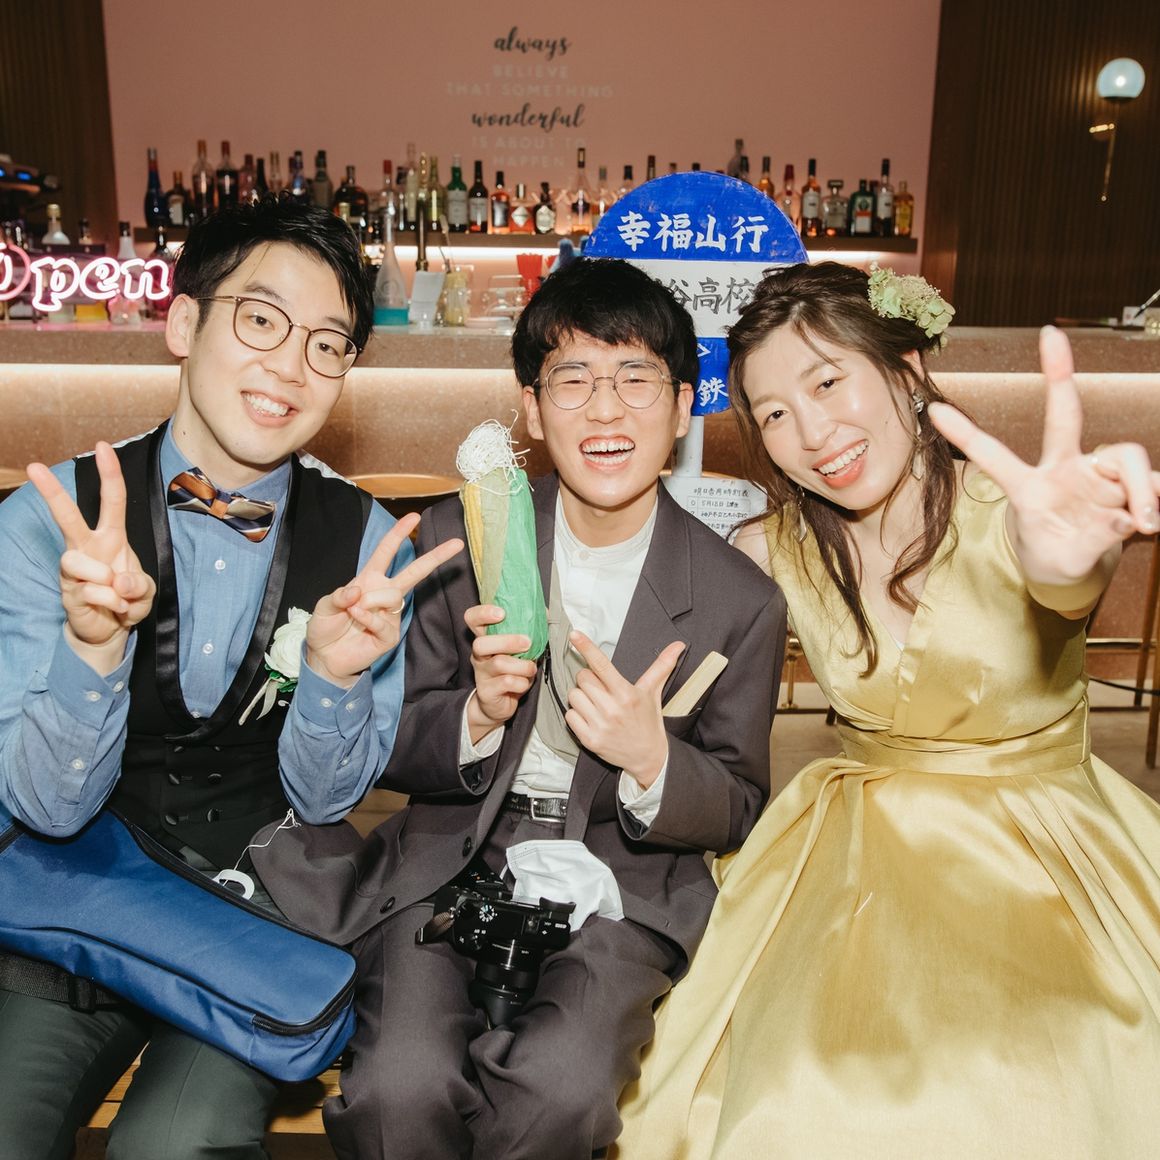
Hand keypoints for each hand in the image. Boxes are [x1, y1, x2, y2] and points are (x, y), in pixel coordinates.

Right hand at [26, 442, 155, 673]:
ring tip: (118, 595)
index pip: (112, 501)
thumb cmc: (127, 599)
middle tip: (34, 466)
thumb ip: (139, 584)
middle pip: (68, 516)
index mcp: (112, 537)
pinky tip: (113, 609)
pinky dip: (112, 603)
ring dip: (108, 581)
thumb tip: (119, 580)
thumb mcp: (146, 591)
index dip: (110, 474)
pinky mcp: (69, 591)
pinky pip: (93, 592)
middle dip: (52, 493)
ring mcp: (75, 569)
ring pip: (78, 560)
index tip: (102, 446)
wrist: (111, 631)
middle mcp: (89, 548)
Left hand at [306, 512, 462, 686]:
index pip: (386, 553)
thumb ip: (338, 596)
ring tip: (353, 610)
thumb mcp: (324, 607)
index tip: (414, 517)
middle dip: (435, 557)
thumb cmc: (326, 628)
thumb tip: (358, 590)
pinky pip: (384, 621)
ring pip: (394, 595)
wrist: (325, 658)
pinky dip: (367, 617)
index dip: (398, 534)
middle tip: (457, 543)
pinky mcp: (390, 635)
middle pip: (414, 572)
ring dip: (372, 600)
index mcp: (368, 580)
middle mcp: (383, 594)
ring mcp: (389, 615)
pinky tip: (356, 619)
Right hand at [464, 604, 537, 742]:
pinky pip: (507, 683)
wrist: (498, 704)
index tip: (502, 612)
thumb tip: (546, 613)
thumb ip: (529, 632)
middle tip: (528, 643)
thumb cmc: (511, 671)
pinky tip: (525, 683)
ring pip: (499, 664)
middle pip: (481, 643)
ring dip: (522, 665)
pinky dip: (522, 682)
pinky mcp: (486, 691)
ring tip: (531, 668)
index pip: (472, 619)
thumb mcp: (520, 650)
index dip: (483, 613)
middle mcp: (479, 655)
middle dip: (507, 641)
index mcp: (485, 638)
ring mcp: (481, 673)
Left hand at [564, 630, 684, 788]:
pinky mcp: (589, 740)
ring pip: (573, 695)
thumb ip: (662, 666)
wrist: (648, 756)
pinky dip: (576, 715)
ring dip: (582, 698)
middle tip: (602, 690)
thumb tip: (678, 644)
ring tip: (597, 705)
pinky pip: (569, 716)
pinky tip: (591, 718)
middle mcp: (612, 709)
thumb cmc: (648, 721)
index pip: (602, 665)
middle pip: (582, 678)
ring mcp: (599, 725)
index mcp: (626, 693)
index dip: (587, 647)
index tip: (574, 634)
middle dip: (589, 680)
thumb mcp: (653, 692)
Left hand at [929, 326, 1159, 593]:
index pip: (995, 457)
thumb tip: (1128, 519)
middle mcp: (1062, 470)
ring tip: (1143, 525)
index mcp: (1029, 489)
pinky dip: (1154, 502)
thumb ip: (1093, 540)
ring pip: (1126, 456)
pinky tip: (1148, 525)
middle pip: (1064, 414)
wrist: (1076, 568)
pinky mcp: (1127, 480)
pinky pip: (1151, 480)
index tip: (933, 411)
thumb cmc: (1057, 557)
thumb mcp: (1065, 560)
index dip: (967, 435)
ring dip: (1141, 489)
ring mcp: (1096, 472)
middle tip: (1050, 334)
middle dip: (1057, 373)